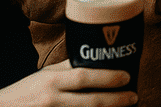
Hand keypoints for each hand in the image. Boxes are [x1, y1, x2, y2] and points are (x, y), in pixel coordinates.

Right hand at [0, 60, 135, 106]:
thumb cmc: (27, 90)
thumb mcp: (46, 74)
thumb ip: (69, 67)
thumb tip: (97, 58)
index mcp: (52, 81)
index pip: (84, 77)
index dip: (108, 78)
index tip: (127, 77)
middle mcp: (52, 100)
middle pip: (91, 102)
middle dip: (116, 100)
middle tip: (133, 96)